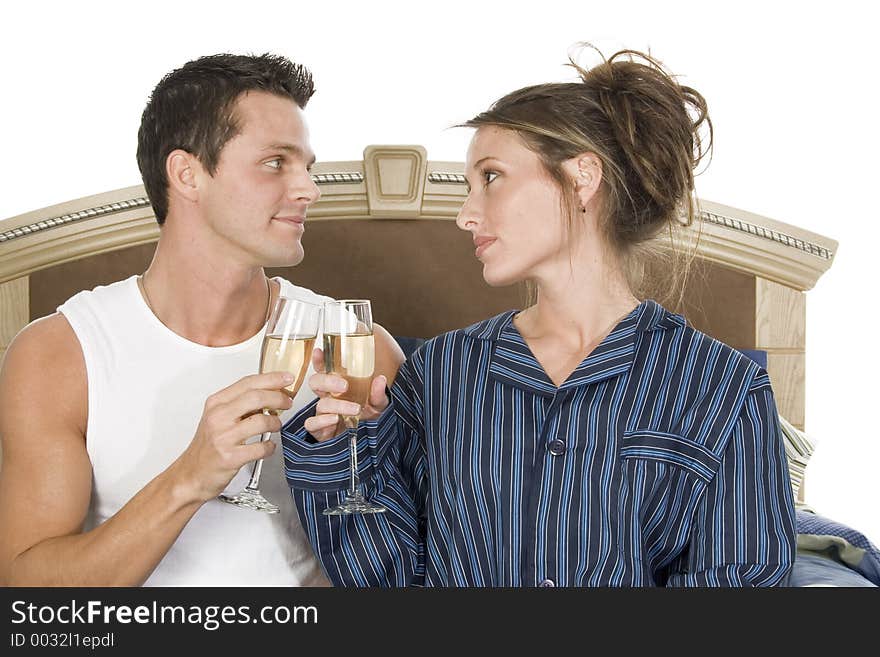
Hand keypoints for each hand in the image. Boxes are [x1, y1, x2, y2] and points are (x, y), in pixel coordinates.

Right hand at [172, 371, 295, 501]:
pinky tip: (268, 446)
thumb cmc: (207, 446)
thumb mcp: (217, 417)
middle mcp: (218, 417)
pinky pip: (261, 447)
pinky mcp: (230, 457)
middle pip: (256, 397)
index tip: (286, 378)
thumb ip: (240, 404)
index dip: (271, 378)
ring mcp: (224, 437)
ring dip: (275, 423)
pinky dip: (270, 446)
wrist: (192, 474)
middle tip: (287, 403)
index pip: (247, 383)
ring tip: (275, 426)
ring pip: (261, 421)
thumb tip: (269, 392)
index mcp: (216, 403)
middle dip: (278, 398)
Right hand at [304, 347, 388, 441]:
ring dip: (336, 405)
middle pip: (316, 382)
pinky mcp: (320, 430)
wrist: (368, 445)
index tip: (320, 352)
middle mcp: (328, 398)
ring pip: (320, 404)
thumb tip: (380, 379)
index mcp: (338, 388)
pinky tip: (335, 419)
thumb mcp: (378, 405)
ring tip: (354, 409)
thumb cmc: (369, 420)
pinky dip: (322, 421)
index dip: (319, 361)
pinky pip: (312, 423)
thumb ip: (378, 394)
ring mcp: (323, 414)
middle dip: (327, 381)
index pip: (325, 370)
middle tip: (344, 385)